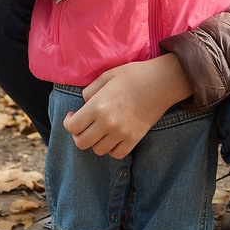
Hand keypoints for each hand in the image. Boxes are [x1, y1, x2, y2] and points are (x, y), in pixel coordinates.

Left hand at [62, 54, 192, 157]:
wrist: (162, 82)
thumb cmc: (133, 75)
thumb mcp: (107, 76)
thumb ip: (90, 91)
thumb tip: (83, 105)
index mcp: (98, 106)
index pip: (72, 127)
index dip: (67, 123)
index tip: (72, 116)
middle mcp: (108, 123)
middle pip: (81, 143)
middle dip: (78, 135)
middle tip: (82, 126)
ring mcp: (122, 133)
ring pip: (98, 150)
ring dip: (95, 141)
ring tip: (99, 130)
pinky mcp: (135, 139)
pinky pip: (116, 154)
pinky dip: (111, 149)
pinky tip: (112, 137)